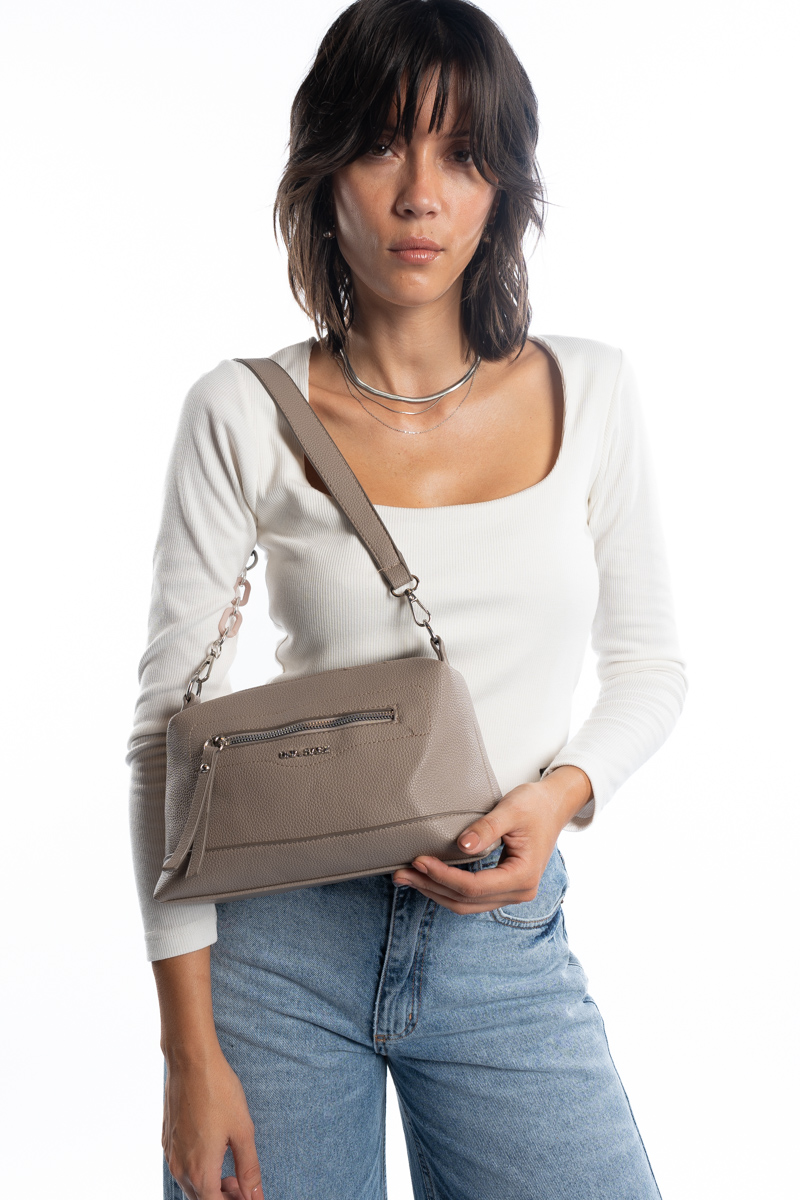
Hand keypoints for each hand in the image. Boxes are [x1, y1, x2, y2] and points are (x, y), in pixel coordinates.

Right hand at [162, 1047, 262, 1199]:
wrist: (190, 1061)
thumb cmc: (218, 1091)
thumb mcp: (242, 1131)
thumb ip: (249, 1170)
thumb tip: (255, 1196)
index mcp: (200, 1171)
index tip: (248, 1195)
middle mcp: (180, 1167)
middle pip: (201, 1199)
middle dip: (224, 1198)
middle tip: (244, 1186)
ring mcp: (171, 1154)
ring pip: (191, 1185)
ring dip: (211, 1186)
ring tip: (232, 1173)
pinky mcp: (167, 1140)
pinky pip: (182, 1167)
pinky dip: (199, 1171)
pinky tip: (215, 1154)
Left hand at [392, 766, 591, 913]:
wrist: (554, 805)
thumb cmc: (535, 805)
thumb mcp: (511, 810)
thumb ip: (487, 829)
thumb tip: (462, 846)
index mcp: (523, 877)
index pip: (474, 887)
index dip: (444, 876)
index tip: (420, 860)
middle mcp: (519, 892)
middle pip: (466, 901)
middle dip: (431, 888)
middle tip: (401, 873)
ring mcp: (511, 893)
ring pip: (465, 904)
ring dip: (434, 892)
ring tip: (406, 877)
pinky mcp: (502, 887)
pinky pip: (470, 897)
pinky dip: (446, 889)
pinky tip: (426, 878)